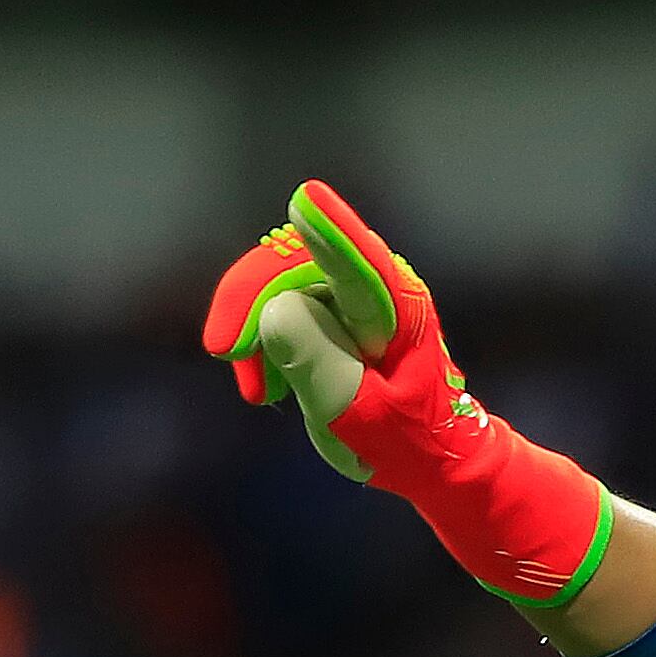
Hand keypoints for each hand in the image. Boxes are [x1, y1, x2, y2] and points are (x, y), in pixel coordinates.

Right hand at [200, 181, 613, 609]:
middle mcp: (377, 284)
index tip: (307, 201)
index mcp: (397, 311)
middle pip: (293, 263)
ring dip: (252, 331)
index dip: (329, 231)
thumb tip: (277, 309)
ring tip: (259, 393)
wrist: (429, 455)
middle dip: (248, 305)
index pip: (359, 263)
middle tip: (225, 355)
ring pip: (276, 281)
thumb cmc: (406, 440)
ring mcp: (352, 288)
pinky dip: (261, 339)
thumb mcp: (361, 415)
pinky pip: (277, 300)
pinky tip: (268, 385)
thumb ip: (321, 363)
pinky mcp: (332, 301)